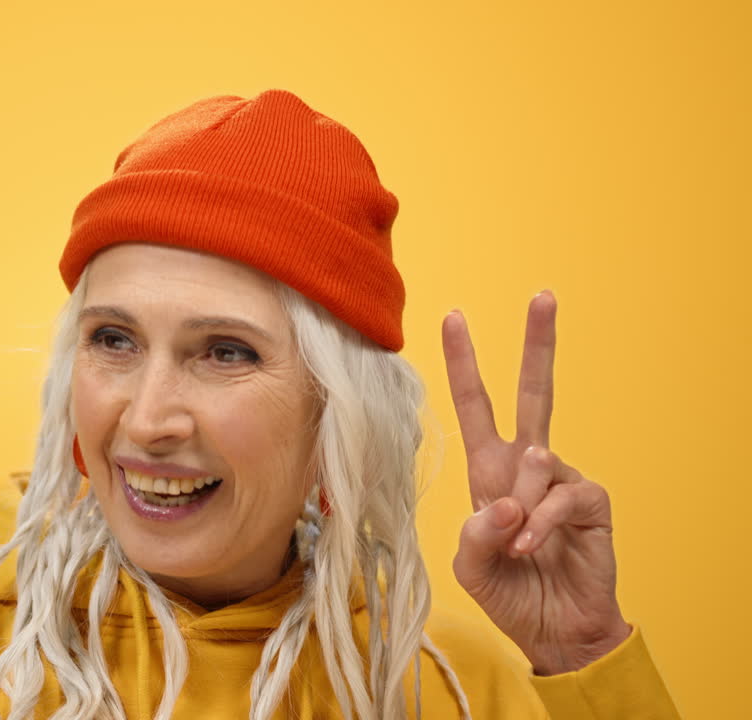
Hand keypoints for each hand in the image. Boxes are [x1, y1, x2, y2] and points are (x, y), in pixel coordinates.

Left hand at [441, 291, 630, 675]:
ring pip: (536, 461)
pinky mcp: (591, 501)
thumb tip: (508, 499)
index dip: (463, 364)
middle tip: (543, 295)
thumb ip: (476, 534)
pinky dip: (542, 524)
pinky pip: (560, 495)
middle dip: (538, 343)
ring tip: (519, 546)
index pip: (475, 406)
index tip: (452, 318)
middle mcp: (526, 466)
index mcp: (490, 472)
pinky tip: (536, 547)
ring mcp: (562, 479)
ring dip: (520, 508)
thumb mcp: (471, 566)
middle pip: (535, 392)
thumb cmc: (510, 593)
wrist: (555, 631)